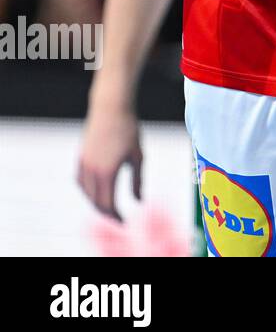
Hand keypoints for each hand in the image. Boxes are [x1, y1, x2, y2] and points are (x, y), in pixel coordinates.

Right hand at [78, 102, 142, 221]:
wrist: (110, 109)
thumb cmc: (129, 131)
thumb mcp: (138, 156)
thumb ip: (137, 180)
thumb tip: (139, 201)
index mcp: (107, 172)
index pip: (107, 203)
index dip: (115, 216)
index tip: (124, 222)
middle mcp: (91, 171)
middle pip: (95, 201)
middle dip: (106, 212)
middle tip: (118, 217)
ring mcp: (83, 164)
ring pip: (86, 192)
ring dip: (96, 202)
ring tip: (109, 206)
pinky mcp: (80, 157)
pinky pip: (81, 181)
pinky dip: (88, 191)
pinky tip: (97, 191)